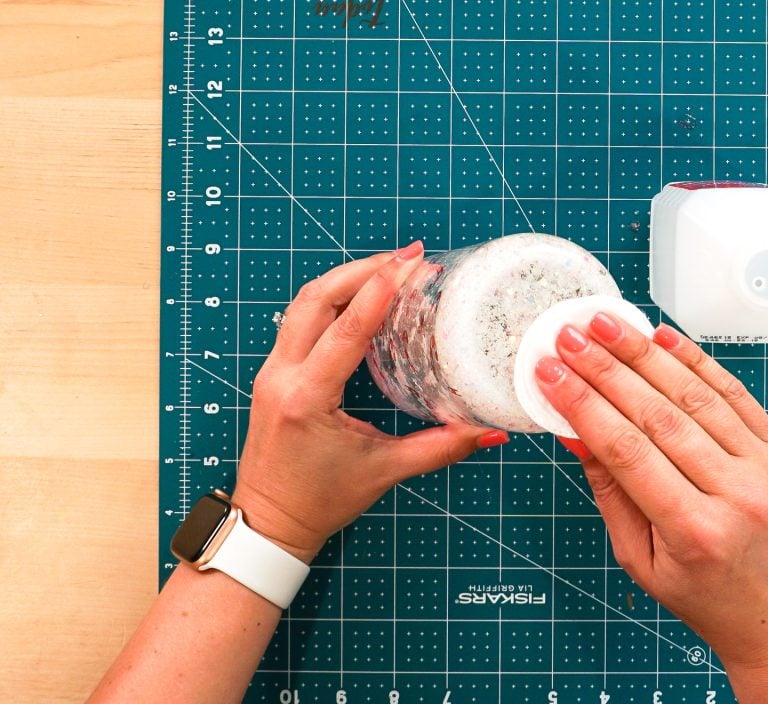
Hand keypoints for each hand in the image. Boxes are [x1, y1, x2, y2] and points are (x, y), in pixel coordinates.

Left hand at [233, 243, 504, 560]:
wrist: (268, 522)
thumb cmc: (319, 501)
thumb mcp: (384, 472)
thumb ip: (439, 448)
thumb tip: (489, 431)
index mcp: (306, 397)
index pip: (345, 328)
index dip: (379, 290)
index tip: (409, 263)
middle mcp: (282, 376)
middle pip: (316, 299)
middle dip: (362, 269)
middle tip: (407, 257)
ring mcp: (272, 371)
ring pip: (303, 303)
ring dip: (345, 278)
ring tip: (388, 266)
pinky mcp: (274, 372)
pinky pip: (300, 320)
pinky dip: (332, 299)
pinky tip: (362, 295)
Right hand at [535, 315, 767, 670]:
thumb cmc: (704, 596)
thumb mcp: (641, 560)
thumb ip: (610, 493)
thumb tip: (574, 432)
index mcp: (696, 532)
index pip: (629, 453)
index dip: (584, 406)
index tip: (550, 374)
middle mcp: (737, 495)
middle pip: (660, 416)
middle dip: (606, 370)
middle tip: (568, 336)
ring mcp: (766, 468)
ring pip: (696, 397)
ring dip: (645, 354)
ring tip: (606, 323)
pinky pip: (734, 395)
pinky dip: (696, 362)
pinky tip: (662, 337)